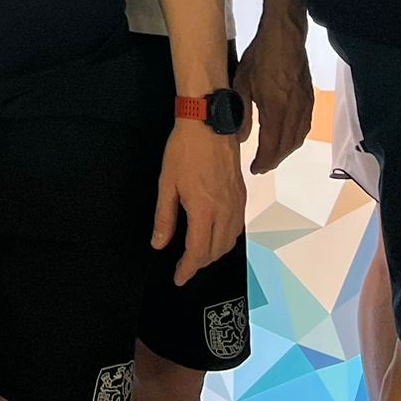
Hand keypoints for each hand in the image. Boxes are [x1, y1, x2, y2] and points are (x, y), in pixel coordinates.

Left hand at [155, 121, 243, 284]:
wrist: (209, 122)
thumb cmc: (185, 150)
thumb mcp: (166, 183)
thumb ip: (164, 217)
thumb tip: (159, 243)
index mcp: (204, 210)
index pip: (197, 252)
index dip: (187, 269)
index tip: (178, 278)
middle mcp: (225, 211)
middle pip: (216, 251)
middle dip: (200, 263)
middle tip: (185, 266)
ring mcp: (236, 203)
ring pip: (230, 241)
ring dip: (215, 253)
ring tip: (199, 255)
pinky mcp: (241, 194)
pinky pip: (238, 227)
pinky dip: (227, 239)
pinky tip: (216, 235)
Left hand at [234, 18, 313, 174]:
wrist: (284, 35)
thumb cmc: (260, 56)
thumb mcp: (241, 82)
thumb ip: (241, 111)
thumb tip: (240, 137)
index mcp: (275, 108)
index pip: (271, 144)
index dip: (264, 161)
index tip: (255, 170)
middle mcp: (294, 111)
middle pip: (287, 145)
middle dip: (274, 159)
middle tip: (261, 166)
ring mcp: (305, 105)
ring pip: (298, 137)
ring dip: (285, 150)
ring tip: (272, 155)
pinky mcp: (310, 98)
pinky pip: (305, 126)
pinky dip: (295, 138)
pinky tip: (287, 138)